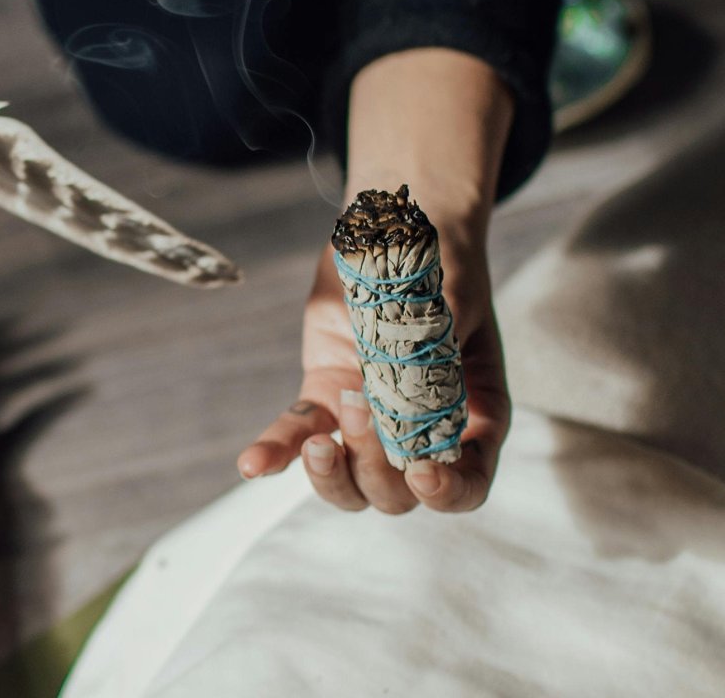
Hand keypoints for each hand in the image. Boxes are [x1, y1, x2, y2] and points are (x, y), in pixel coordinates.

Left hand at [238, 234, 509, 513]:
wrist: (400, 231)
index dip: (448, 493)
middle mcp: (419, 427)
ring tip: (318, 444)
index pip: (467, 482)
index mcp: (471, 415)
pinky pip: (300, 431)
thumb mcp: (453, 305)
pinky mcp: (326, 393)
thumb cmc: (442, 266)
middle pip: (397, 492)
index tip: (422, 473)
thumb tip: (399, 402)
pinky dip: (277, 449)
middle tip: (361, 411)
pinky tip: (252, 464)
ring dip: (330, 474)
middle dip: (376, 468)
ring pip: (348, 479)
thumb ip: (434, 353)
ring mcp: (368, 415)